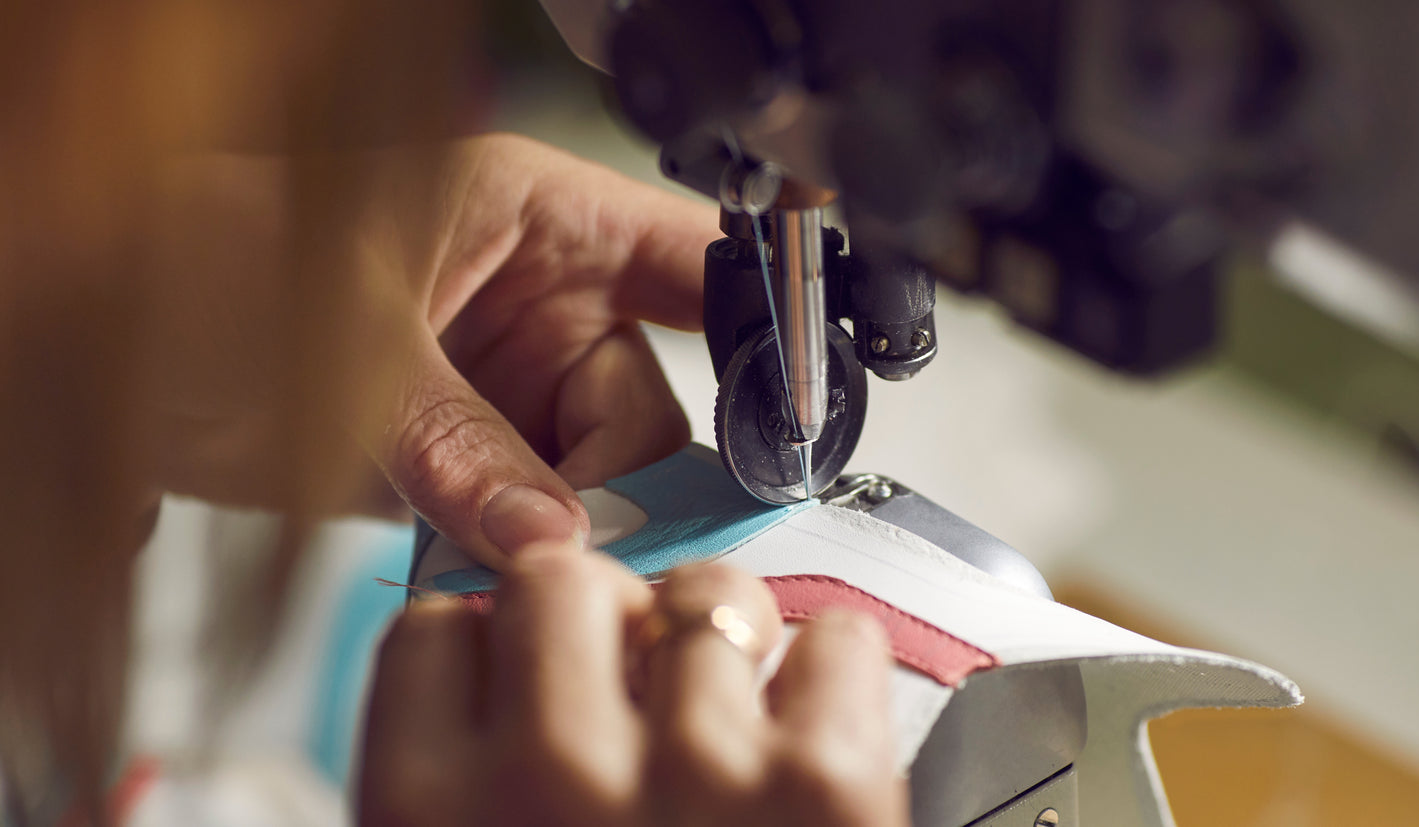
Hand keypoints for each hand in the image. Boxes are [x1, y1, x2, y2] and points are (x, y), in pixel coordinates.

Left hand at [144, 134, 716, 564]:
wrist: (113, 344)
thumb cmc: (207, 265)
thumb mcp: (350, 341)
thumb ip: (458, 442)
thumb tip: (552, 537)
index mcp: (539, 221)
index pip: (692, 256)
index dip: (759, 318)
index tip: (792, 399)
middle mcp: (541, 305)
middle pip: (650, 402)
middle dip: (632, 477)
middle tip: (592, 539)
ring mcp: (508, 388)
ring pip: (600, 476)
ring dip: (574, 531)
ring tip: (514, 559)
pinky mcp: (471, 459)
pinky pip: (534, 516)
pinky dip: (522, 556)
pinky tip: (489, 568)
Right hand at [358, 544, 906, 826]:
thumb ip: (455, 769)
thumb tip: (486, 653)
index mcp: (426, 812)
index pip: (433, 628)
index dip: (492, 646)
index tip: (528, 680)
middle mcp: (547, 779)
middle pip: (560, 571)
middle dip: (603, 612)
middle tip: (638, 683)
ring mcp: (694, 777)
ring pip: (703, 587)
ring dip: (725, 641)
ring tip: (736, 728)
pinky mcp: (827, 789)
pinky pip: (834, 637)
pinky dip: (833, 678)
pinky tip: (811, 745)